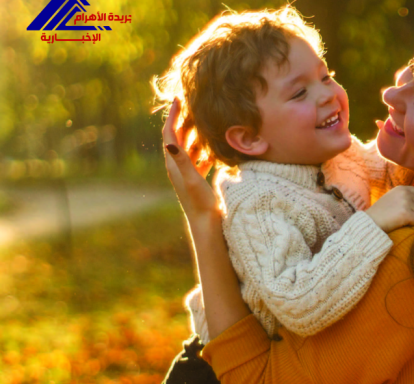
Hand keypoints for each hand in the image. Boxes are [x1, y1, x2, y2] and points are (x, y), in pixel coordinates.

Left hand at [162, 98, 219, 224]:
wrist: (206, 225)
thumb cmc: (199, 203)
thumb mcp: (192, 179)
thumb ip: (182, 160)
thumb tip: (169, 141)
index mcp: (173, 164)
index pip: (170, 134)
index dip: (173, 116)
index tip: (178, 99)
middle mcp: (178, 167)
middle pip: (178, 137)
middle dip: (184, 120)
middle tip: (192, 104)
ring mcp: (187, 173)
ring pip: (189, 148)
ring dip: (196, 134)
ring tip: (205, 120)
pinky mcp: (197, 179)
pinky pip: (199, 159)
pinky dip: (205, 150)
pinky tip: (214, 147)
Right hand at [364, 185, 413, 231]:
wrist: (370, 221)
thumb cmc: (380, 212)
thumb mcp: (392, 197)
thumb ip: (404, 196)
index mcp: (401, 188)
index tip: (411, 208)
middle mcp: (405, 193)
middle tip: (405, 216)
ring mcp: (406, 202)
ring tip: (403, 220)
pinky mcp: (406, 213)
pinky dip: (413, 224)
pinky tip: (403, 223)